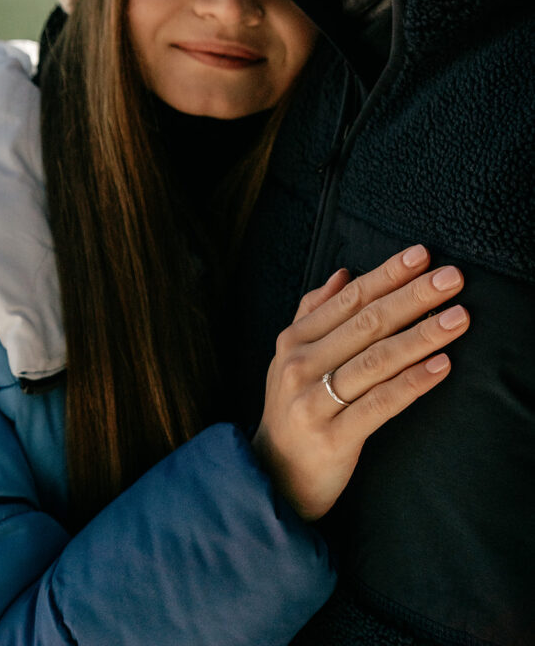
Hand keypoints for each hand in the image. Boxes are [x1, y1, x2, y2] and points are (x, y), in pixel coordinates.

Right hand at [251, 245, 468, 520]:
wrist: (273, 475)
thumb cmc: (294, 409)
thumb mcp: (291, 357)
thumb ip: (314, 313)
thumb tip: (343, 274)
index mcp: (294, 339)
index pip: (349, 298)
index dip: (387, 275)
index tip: (423, 256)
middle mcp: (300, 364)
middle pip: (366, 323)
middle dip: (413, 297)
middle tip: (451, 279)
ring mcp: (314, 401)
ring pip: (377, 360)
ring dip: (422, 335)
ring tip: (458, 318)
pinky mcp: (333, 437)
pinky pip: (380, 404)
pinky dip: (412, 383)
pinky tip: (441, 366)